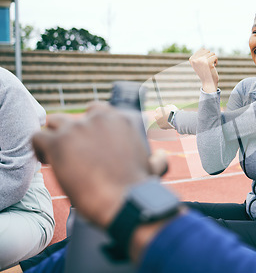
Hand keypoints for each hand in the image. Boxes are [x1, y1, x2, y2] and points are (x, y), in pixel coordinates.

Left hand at [31, 102, 159, 228]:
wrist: (124, 201)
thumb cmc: (139, 189)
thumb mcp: (154, 168)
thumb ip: (157, 159)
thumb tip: (162, 156)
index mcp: (121, 120)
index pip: (97, 111)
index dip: (90, 126)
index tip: (89, 143)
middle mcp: (99, 119)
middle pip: (74, 116)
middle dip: (71, 132)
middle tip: (73, 153)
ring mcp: (78, 128)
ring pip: (54, 122)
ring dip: (54, 138)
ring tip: (58, 158)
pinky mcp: (59, 143)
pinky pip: (37, 137)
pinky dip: (39, 150)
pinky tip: (48, 162)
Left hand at [154, 105, 177, 128]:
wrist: (176, 119)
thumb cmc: (174, 112)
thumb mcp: (171, 106)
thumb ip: (167, 106)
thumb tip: (166, 107)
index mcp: (158, 110)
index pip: (158, 110)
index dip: (161, 111)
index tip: (165, 112)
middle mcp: (156, 115)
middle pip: (157, 116)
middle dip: (161, 116)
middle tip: (166, 117)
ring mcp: (158, 121)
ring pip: (159, 121)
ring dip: (162, 121)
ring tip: (168, 122)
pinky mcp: (160, 126)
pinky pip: (162, 126)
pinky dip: (165, 126)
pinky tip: (169, 125)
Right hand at [189, 48, 218, 92]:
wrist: (208, 83)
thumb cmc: (205, 73)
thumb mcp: (199, 64)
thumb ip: (199, 56)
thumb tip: (203, 48)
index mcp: (191, 59)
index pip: (202, 49)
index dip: (206, 56)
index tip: (204, 63)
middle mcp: (195, 59)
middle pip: (207, 51)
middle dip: (210, 57)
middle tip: (208, 65)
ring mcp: (201, 61)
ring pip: (212, 53)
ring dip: (213, 60)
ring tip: (210, 67)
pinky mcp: (208, 62)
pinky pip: (215, 56)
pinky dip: (216, 61)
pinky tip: (213, 67)